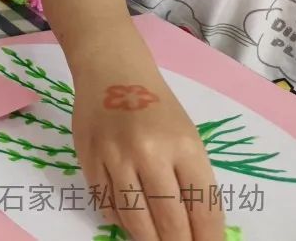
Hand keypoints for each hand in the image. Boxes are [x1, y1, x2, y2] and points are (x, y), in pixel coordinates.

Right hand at [73, 60, 224, 240]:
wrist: (111, 72)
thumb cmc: (157, 107)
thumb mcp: (187, 138)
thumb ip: (191, 180)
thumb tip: (194, 230)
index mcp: (184, 146)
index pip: (202, 208)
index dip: (207, 239)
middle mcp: (149, 151)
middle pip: (168, 220)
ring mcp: (115, 155)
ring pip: (133, 218)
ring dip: (146, 240)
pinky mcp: (88, 157)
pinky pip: (105, 203)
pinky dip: (119, 219)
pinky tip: (128, 221)